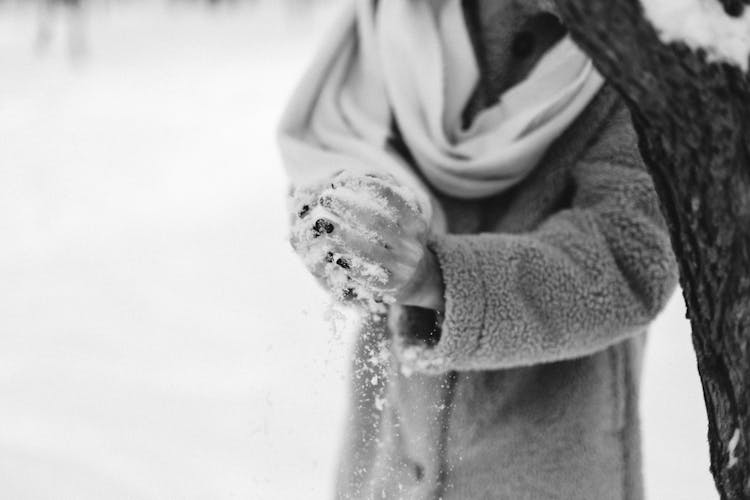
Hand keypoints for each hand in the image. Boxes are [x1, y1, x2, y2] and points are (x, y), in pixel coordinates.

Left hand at [289, 173, 442, 307]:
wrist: (418, 279)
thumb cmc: (399, 240)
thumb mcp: (400, 219)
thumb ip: (379, 202)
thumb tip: (343, 178)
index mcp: (416, 223)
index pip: (392, 199)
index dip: (367, 186)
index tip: (342, 178)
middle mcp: (411, 245)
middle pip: (377, 222)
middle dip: (348, 207)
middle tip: (325, 197)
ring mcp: (401, 267)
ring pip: (369, 249)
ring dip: (342, 234)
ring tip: (320, 222)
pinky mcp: (390, 286)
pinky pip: (367, 274)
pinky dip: (350, 263)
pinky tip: (333, 254)